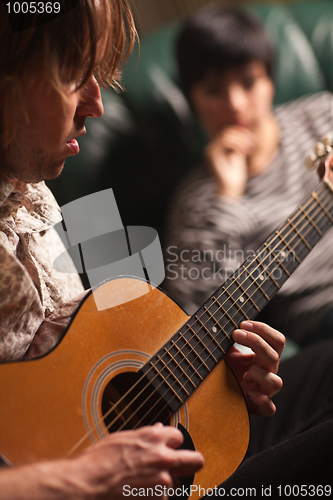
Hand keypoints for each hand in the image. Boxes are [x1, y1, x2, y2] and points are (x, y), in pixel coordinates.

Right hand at [68, 423, 203, 497]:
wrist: (87, 485)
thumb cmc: (97, 462)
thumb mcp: (121, 438)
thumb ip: (145, 435)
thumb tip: (159, 429)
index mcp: (153, 437)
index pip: (178, 437)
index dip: (172, 444)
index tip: (169, 449)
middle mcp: (162, 457)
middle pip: (195, 460)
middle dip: (191, 464)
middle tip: (185, 468)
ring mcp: (162, 481)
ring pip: (171, 484)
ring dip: (160, 486)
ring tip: (137, 486)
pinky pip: (160, 499)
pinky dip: (150, 498)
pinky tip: (133, 494)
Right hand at [205, 126, 254, 199]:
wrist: (229, 190)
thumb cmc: (234, 176)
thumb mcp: (238, 155)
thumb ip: (239, 143)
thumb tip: (245, 128)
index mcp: (216, 148)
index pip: (227, 131)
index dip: (241, 132)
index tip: (252, 140)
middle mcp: (210, 148)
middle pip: (226, 130)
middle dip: (242, 134)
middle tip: (252, 143)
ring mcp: (210, 151)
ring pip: (226, 133)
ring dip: (241, 139)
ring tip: (249, 148)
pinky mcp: (212, 155)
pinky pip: (225, 140)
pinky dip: (238, 144)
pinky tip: (245, 152)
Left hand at [225, 321, 284, 415]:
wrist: (219, 393)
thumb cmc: (225, 368)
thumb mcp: (227, 351)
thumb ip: (227, 337)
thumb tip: (217, 322)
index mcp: (264, 357)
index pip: (277, 340)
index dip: (263, 329)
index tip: (242, 323)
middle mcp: (268, 372)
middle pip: (275, 355)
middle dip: (256, 341)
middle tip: (236, 334)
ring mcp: (265, 390)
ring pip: (276, 382)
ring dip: (259, 373)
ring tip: (244, 372)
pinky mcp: (258, 406)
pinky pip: (269, 407)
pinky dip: (261, 400)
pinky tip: (248, 392)